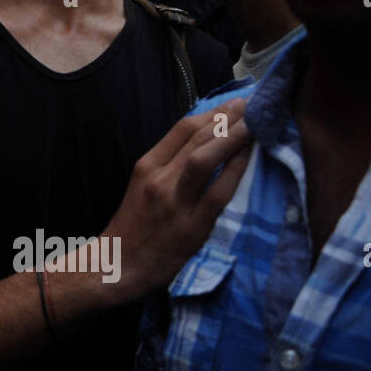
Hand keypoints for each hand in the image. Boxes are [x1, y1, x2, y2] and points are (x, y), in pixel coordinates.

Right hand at [102, 98, 253, 298]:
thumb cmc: (133, 227)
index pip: (181, 129)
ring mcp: (174, 202)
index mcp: (146, 166)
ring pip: (204, 158)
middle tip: (253, 104)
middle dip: (228, 117)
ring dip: (232, 136)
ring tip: (255, 122)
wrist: (115, 266)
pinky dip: (235, 171)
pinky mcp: (190, 227)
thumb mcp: (142, 187)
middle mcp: (159, 179)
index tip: (234, 104)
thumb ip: (168, 166)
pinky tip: (250, 158)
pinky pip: (217, 193)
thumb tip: (204, 143)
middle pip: (196, 137)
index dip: (212, 112)